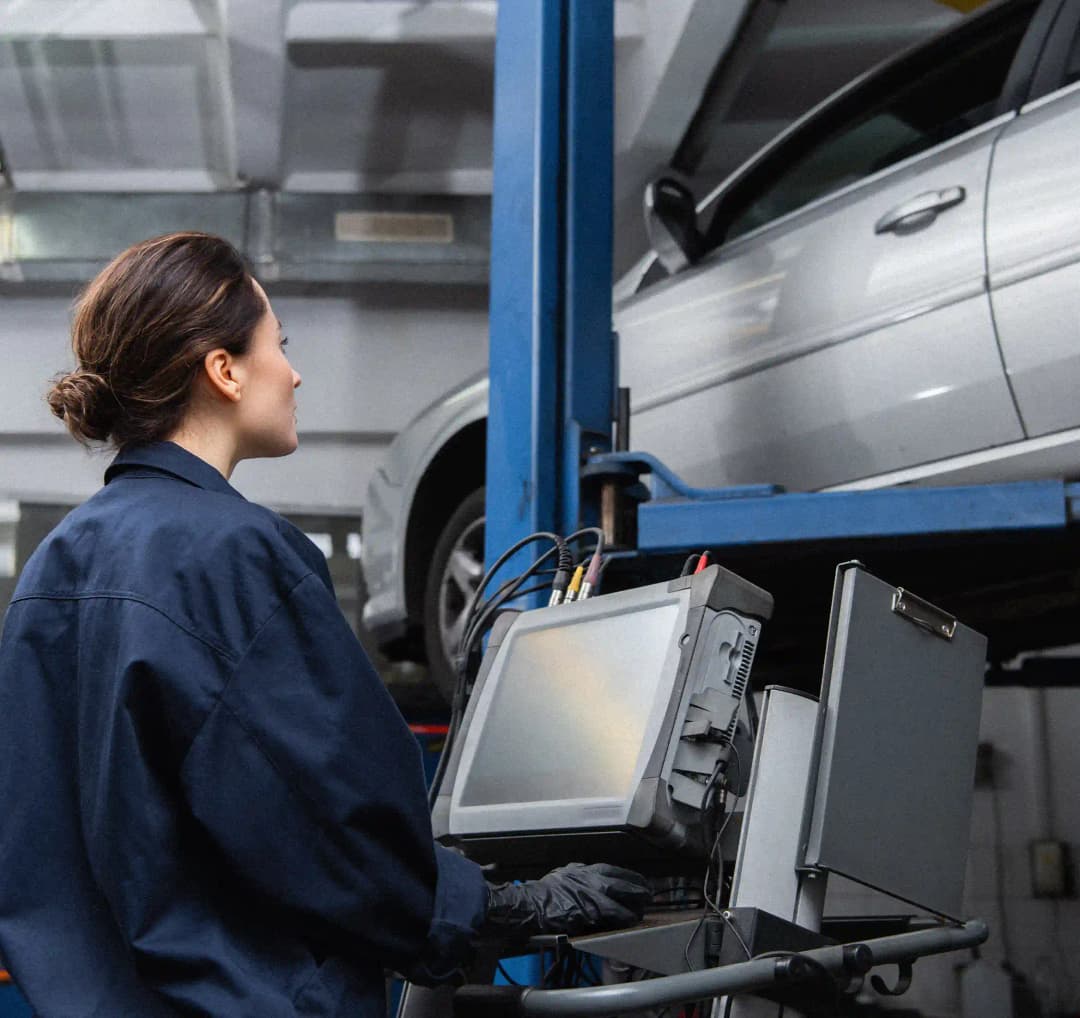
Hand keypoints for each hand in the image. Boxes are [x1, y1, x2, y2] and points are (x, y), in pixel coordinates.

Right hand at [483, 862, 650, 936]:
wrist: (531, 904)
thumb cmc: (546, 891)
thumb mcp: (565, 874)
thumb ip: (581, 875)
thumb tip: (593, 877)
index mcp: (585, 869)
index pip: (615, 870)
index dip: (631, 877)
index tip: (641, 882)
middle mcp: (589, 878)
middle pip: (621, 882)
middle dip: (638, 889)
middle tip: (649, 895)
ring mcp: (589, 894)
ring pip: (619, 898)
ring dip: (633, 905)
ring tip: (642, 911)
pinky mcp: (587, 911)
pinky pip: (610, 914)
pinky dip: (622, 917)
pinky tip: (630, 921)